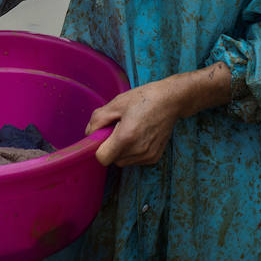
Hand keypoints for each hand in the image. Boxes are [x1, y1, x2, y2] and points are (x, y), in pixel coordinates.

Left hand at [86, 62, 231, 167]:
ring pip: (123, 161)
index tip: (104, 134)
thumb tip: (89, 134)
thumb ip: (98, 120)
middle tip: (119, 127)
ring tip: (131, 129)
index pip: (102, 158)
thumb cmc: (144, 98)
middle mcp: (138, 151)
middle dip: (111, 146)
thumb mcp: (117, 103)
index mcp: (126, 137)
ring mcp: (147, 156)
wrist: (171, 100)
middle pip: (112, 160)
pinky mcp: (154, 158)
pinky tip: (140, 135)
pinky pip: (134, 160)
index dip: (99, 146)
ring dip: (121, 150)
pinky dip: (133, 151)